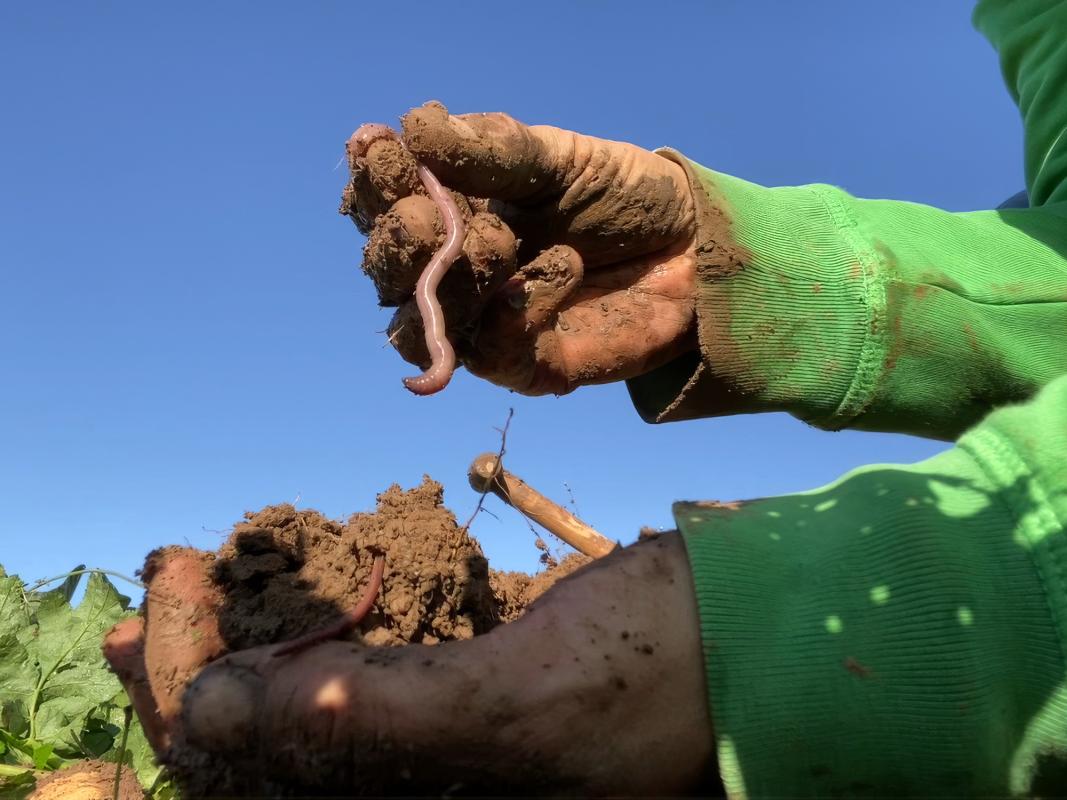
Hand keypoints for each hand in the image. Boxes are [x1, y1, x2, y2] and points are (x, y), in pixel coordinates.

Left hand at [103, 536, 715, 796]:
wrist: (759, 641)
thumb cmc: (663, 675)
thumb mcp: (521, 709)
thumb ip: (377, 720)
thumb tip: (217, 717)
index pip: (265, 788)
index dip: (194, 701)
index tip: (161, 604)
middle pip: (271, 762)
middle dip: (200, 673)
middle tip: (159, 582)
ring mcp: (444, 759)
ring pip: (308, 718)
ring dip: (247, 649)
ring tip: (194, 580)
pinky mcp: (464, 709)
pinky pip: (360, 685)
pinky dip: (316, 637)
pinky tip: (288, 597)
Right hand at [344, 102, 698, 394]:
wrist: (693, 247)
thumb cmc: (619, 194)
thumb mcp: (557, 159)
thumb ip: (492, 150)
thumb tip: (416, 125)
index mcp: (448, 213)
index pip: (383, 205)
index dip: (373, 183)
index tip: (377, 147)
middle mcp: (453, 274)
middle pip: (388, 274)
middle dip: (399, 244)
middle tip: (428, 217)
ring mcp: (483, 324)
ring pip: (419, 329)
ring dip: (449, 284)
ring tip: (502, 242)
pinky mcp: (524, 366)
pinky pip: (493, 351)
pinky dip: (522, 308)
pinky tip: (567, 268)